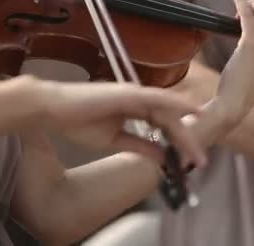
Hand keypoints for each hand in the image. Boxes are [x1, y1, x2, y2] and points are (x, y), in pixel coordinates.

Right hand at [39, 81, 206, 167]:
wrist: (53, 110)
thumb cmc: (78, 122)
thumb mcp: (115, 141)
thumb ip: (140, 145)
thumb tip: (163, 157)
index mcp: (135, 110)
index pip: (164, 126)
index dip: (179, 141)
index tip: (191, 160)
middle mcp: (138, 99)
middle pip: (170, 120)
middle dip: (186, 141)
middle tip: (201, 161)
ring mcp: (133, 93)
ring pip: (167, 110)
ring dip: (185, 126)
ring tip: (200, 144)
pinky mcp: (127, 92)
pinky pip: (155, 97)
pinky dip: (174, 103)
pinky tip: (189, 110)